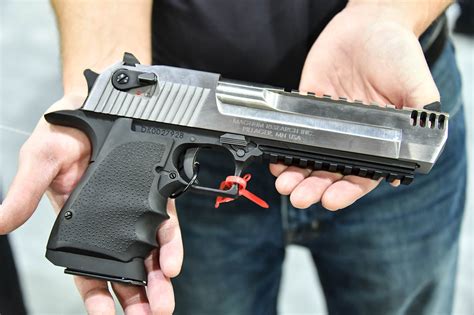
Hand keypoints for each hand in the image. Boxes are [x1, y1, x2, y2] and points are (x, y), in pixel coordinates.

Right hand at [0, 94, 182, 313]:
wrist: (97, 103)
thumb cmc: (66, 132)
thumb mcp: (39, 161)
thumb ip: (24, 193)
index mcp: (78, 222)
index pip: (86, 266)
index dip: (94, 292)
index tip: (103, 314)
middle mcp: (110, 222)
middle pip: (123, 268)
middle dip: (135, 296)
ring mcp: (134, 210)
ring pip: (148, 254)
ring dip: (156, 281)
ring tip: (161, 303)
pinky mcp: (156, 194)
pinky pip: (165, 226)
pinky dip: (170, 246)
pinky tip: (171, 263)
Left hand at [271, 3, 439, 210]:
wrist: (369, 24)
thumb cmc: (398, 54)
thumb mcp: (416, 86)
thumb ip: (418, 119)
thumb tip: (416, 158)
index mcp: (377, 140)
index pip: (360, 175)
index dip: (346, 191)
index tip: (330, 199)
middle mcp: (348, 137)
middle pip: (329, 172)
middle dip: (313, 188)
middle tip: (299, 197)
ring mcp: (325, 124)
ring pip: (307, 158)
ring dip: (294, 174)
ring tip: (284, 184)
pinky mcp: (306, 107)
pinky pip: (292, 132)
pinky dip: (281, 148)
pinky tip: (274, 159)